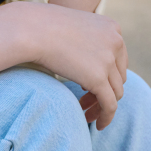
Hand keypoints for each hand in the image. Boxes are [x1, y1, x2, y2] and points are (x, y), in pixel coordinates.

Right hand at [9, 2, 128, 129]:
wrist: (31, 29)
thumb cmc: (42, 26)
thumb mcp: (73, 27)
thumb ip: (86, 41)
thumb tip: (86, 62)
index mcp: (112, 28)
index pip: (119, 58)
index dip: (107, 74)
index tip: (89, 83)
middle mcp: (116, 42)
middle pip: (118, 76)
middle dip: (105, 90)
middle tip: (85, 98)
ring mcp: (108, 60)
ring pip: (116, 93)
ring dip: (102, 104)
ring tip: (86, 111)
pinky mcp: (98, 79)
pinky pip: (110, 105)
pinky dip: (105, 116)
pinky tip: (96, 124)